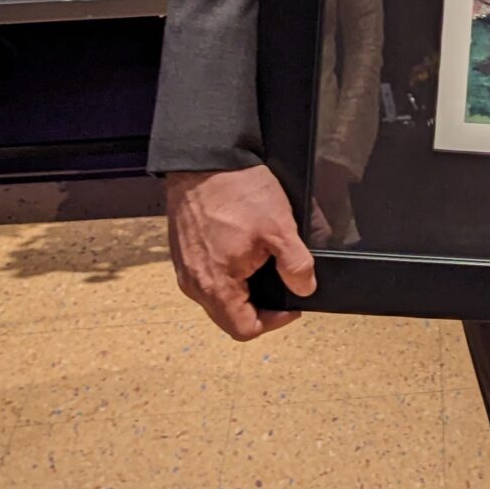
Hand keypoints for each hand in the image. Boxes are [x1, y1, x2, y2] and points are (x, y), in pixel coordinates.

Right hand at [166, 165, 316, 339]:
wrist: (202, 159)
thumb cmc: (234, 190)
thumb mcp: (278, 227)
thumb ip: (295, 264)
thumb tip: (305, 288)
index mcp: (215, 285)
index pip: (244, 329)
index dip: (274, 321)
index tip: (292, 304)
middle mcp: (194, 283)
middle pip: (231, 316)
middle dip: (260, 306)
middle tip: (283, 285)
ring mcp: (186, 269)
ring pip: (219, 297)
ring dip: (245, 290)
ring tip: (266, 267)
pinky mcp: (184, 253)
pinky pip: (209, 277)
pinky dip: (231, 274)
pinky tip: (246, 253)